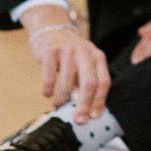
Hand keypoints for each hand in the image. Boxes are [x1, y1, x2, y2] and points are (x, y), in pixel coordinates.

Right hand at [21, 4, 108, 123]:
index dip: (100, 101)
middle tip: (78, 120)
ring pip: (67, 83)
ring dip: (61, 99)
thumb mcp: (85, 63)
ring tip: (58, 103)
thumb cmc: (70, 54)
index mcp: (97, 56)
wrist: (51, 30)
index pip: (103, 82)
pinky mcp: (50, 51)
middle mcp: (85, 52)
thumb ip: (87, 82)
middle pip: (89, 83)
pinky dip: (47, 90)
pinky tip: (47, 94)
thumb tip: (87, 112)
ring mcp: (67, 50)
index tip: (94, 116)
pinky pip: (49, 77)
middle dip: (84, 105)